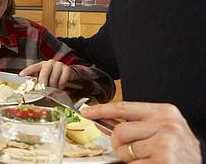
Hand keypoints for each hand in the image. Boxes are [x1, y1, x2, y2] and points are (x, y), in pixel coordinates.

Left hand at [19, 59, 77, 89]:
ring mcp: (58, 65)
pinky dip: (60, 87)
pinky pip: (62, 81)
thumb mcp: (45, 76)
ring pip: (53, 79)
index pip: (33, 67)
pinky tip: (59, 89)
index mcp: (42, 65)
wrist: (68, 71)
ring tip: (52, 91)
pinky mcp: (67, 69)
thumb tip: (31, 89)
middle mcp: (49, 63)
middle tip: (42, 90)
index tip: (21, 75)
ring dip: (53, 88)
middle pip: (44, 73)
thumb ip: (39, 80)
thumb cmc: (53, 74)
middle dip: (42, 84)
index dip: (27, 71)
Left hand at [81, 101, 201, 162]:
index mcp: (165, 112)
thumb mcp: (162, 129)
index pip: (124, 107)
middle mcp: (166, 125)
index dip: (101, 109)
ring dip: (130, 158)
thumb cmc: (179, 151)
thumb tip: (103, 120)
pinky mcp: (163, 160)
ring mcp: (165, 143)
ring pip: (124, 149)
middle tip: (131, 150)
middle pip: (120, 131)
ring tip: (148, 158)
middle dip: (119, 144)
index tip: (87, 112)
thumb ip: (135, 124)